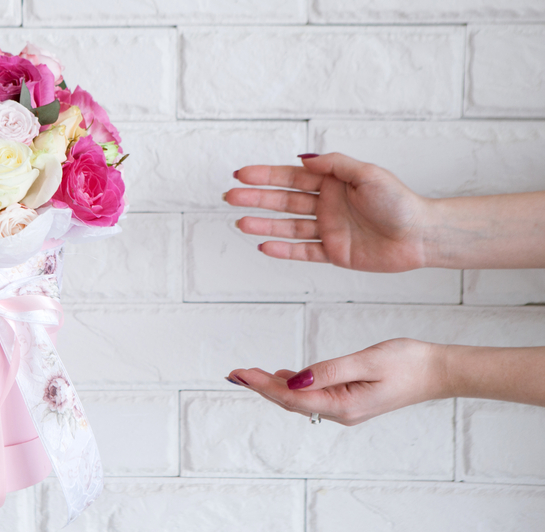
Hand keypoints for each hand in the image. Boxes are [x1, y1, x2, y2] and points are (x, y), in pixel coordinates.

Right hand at [224, 153, 431, 272]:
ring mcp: (328, 230)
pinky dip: (284, 250)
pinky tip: (264, 247)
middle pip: (284, 201)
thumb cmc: (400, 202)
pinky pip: (303, 252)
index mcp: (333, 184)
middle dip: (256, 199)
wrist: (421, 235)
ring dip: (264, 225)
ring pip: (288, 227)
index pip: (291, 178)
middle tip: (230, 197)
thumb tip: (302, 158)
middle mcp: (327, 206)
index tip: (241, 174)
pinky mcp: (334, 253)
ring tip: (241, 223)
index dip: (265, 176)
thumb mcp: (367, 174)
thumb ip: (335, 165)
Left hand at [227, 339, 445, 425]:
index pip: (291, 397)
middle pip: (290, 401)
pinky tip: (282, 375)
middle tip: (233, 374)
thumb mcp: (367, 361)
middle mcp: (341, 411)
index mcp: (343, 405)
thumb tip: (295, 379)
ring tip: (248, 376)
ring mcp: (346, 407)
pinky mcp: (351, 399)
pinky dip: (294, 385)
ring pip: (301, 399)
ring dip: (274, 387)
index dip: (261, 385)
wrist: (440, 371)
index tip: (239, 373)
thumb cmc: (409, 363)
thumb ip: (329, 371)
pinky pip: (314, 395)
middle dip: (260, 387)